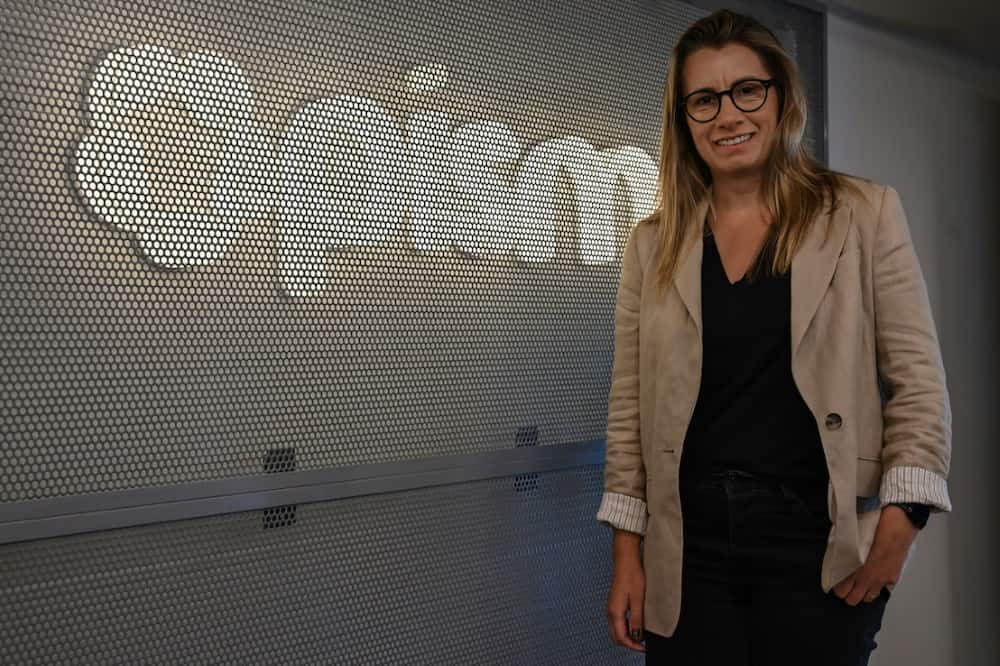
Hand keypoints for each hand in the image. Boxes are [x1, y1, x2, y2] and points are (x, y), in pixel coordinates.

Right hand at [606, 531, 645, 651]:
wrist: (626, 560)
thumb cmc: (632, 576)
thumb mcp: (638, 600)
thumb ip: (636, 620)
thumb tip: (637, 637)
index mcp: (614, 612)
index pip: (622, 638)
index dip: (633, 646)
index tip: (645, 648)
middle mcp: (610, 612)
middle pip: (616, 637)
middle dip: (629, 644)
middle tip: (643, 644)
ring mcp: (611, 607)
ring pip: (616, 630)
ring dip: (627, 636)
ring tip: (641, 635)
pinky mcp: (614, 603)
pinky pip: (616, 622)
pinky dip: (625, 628)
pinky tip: (635, 624)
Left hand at [833, 504, 918, 605]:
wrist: (898, 525)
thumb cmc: (875, 528)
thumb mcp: (853, 541)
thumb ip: (845, 554)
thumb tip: (837, 559)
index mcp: (855, 569)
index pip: (840, 591)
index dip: (837, 588)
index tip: (836, 582)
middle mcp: (868, 579)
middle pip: (853, 600)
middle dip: (848, 594)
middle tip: (847, 586)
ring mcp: (882, 580)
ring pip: (868, 598)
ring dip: (863, 593)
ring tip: (861, 584)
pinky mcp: (893, 578)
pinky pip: (882, 589)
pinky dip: (877, 586)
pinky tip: (875, 578)